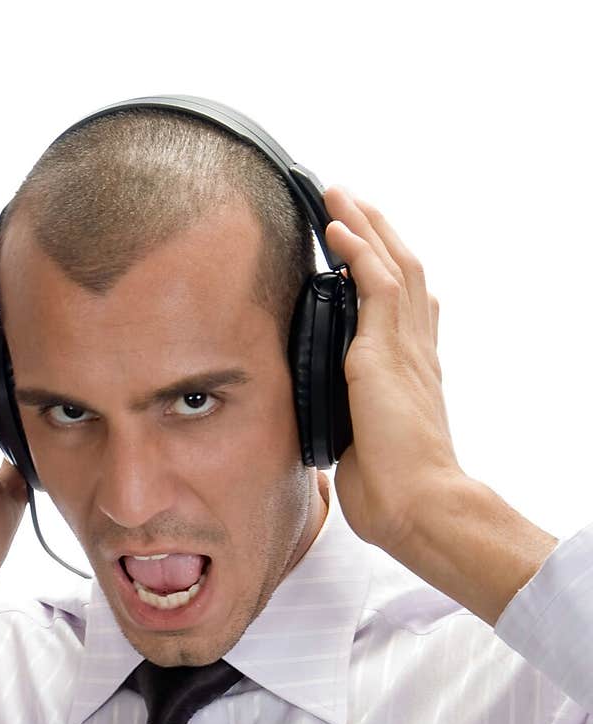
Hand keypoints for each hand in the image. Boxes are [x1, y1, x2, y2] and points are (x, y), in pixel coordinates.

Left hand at [322, 186, 464, 552]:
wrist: (417, 504)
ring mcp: (406, 349)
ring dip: (364, 227)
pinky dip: (357, 251)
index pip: (407, 309)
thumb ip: (349, 429)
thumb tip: (328, 437)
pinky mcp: (387, 352)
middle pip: (404, 273)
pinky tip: (337, 228)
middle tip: (351, 202)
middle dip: (377, 234)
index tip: (368, 251)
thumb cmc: (394, 493)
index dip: (389, 273)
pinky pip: (377, 284)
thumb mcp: (363, 450)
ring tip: (338, 196)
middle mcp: (416, 353)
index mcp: (413, 375)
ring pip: (392, 265)